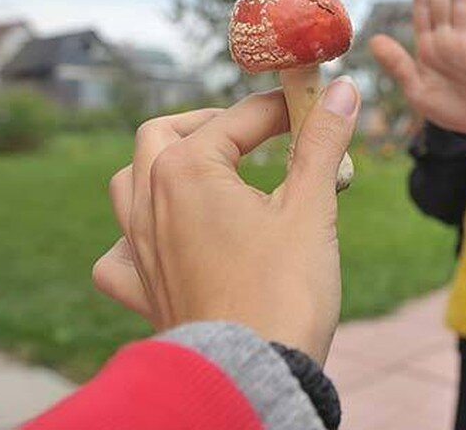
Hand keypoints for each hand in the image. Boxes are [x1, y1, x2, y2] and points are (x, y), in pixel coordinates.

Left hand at [92, 79, 359, 364]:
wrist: (251, 375)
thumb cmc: (284, 290)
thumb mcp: (312, 207)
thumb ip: (322, 142)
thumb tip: (344, 90)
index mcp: (187, 170)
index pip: (240, 118)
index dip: (284, 108)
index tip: (315, 109)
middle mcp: (150, 200)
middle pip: (162, 133)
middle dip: (209, 123)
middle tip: (253, 130)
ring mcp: (138, 247)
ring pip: (130, 183)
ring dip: (163, 166)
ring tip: (206, 170)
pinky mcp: (142, 289)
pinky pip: (120, 253)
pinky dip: (137, 237)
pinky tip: (165, 240)